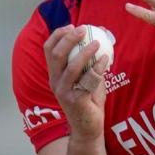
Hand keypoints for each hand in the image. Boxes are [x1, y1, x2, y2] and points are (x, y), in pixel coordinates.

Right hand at [43, 25, 110, 139]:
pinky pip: (88, 80)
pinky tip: (106, 60)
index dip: (58, 35)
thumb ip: (91, 61)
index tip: (72, 26)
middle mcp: (55, 81)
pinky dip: (98, 67)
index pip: (48, 49)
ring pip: (71, 67)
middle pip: (56, 54)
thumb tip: (102, 37)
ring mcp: (64, 91)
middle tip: (83, 29)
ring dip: (84, 52)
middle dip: (68, 38)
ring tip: (97, 42)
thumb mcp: (88, 77)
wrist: (88, 128)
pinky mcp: (76, 100)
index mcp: (55, 74)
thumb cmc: (89, 101)